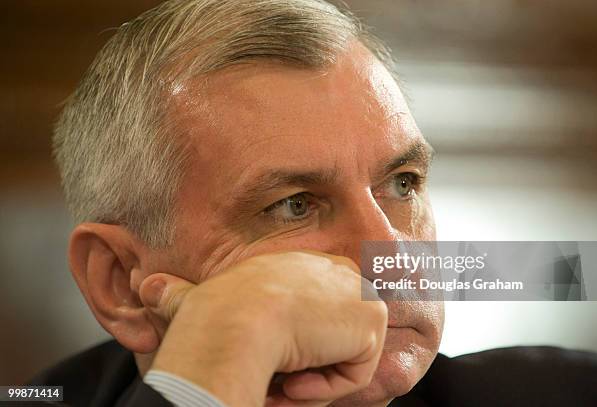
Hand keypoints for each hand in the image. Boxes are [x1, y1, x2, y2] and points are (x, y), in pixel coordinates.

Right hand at [139, 251, 387, 406]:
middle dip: (306, 365)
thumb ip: (178, 296)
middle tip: (272, 378)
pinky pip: (357, 372)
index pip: (314, 310)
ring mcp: (356, 291)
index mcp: (295, 267)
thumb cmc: (208, 318)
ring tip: (279, 378)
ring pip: (343, 359)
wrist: (232, 325)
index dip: (297, 345)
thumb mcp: (193, 302)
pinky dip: (327, 388)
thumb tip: (145, 287)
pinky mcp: (372, 317)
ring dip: (311, 381)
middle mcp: (329, 272)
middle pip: (332, 336)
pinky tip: (295, 377)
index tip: (271, 364)